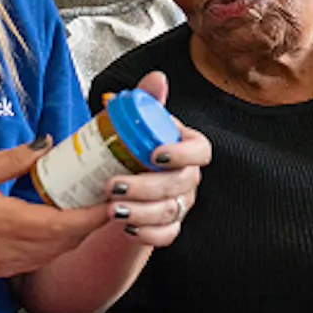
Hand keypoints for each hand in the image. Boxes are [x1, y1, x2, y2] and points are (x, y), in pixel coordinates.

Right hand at [0, 140, 108, 277]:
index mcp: (12, 223)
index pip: (69, 225)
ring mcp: (10, 263)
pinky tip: (55, 223)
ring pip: (57, 252)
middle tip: (104, 195)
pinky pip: (41, 258)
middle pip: (70, 241)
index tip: (113, 196)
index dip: (96, 214)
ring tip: (85, 206)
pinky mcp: (2, 268)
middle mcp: (17, 248)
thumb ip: (12, 160)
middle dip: (92, 221)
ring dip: (76, 233)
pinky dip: (57, 243)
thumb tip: (46, 144)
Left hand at [104, 70, 209, 246]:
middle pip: (181, 184)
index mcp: (187, 147)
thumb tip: (157, 78)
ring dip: (141, 212)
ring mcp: (182, 203)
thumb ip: (147, 101)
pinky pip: (167, 235)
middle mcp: (189, 176)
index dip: (181, 154)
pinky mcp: (170, 226)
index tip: (154, 154)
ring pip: (171, 212)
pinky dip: (147, 234)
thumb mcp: (134, 123)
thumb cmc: (130, 148)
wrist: (120, 182)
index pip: (201, 150)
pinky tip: (126, 227)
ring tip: (112, 209)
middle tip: (113, 185)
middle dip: (146, 187)